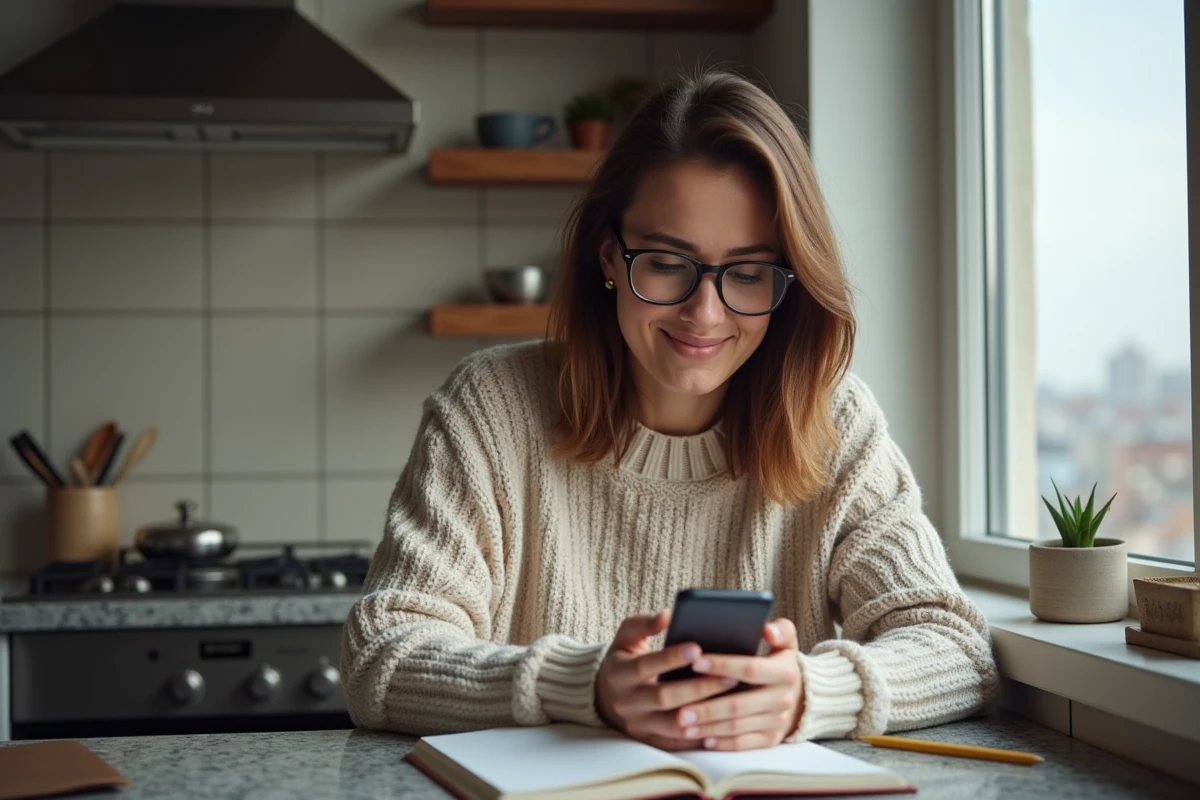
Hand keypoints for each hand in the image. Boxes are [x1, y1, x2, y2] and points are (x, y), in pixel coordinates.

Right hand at [595, 610, 741, 750]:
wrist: (605, 696)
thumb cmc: (624, 660)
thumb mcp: (625, 638)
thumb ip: (643, 624)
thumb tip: (668, 615)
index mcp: (619, 673)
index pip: (644, 666)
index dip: (670, 658)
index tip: (697, 647)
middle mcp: (626, 702)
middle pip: (663, 698)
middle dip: (698, 687)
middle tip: (729, 676)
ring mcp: (638, 725)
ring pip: (674, 724)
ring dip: (704, 712)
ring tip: (731, 698)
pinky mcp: (650, 740)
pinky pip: (678, 742)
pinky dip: (700, 734)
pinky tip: (722, 721)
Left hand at [673, 618, 804, 750]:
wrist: (803, 698)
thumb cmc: (782, 664)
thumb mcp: (787, 643)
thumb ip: (780, 630)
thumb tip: (767, 629)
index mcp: (785, 672)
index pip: (750, 669)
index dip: (722, 666)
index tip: (695, 662)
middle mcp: (782, 699)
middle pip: (738, 705)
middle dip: (707, 708)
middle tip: (679, 709)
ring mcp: (777, 722)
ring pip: (737, 727)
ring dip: (708, 727)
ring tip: (683, 724)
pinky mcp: (770, 739)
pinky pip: (743, 744)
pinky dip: (722, 743)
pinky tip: (702, 739)